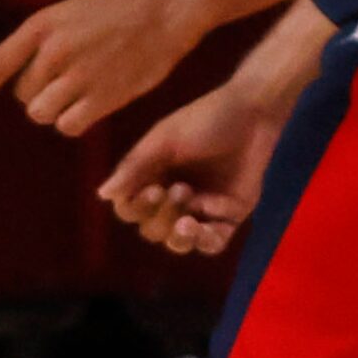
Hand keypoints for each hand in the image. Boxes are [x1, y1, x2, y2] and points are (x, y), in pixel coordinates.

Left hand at [0, 0, 213, 135]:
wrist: (168, 6)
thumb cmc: (121, 8)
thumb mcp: (71, 13)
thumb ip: (44, 44)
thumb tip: (26, 85)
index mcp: (42, 26)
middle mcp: (54, 52)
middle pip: (24, 96)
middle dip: (40, 92)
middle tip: (73, 74)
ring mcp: (77, 76)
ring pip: (42, 114)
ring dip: (58, 109)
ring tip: (85, 87)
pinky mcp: (102, 97)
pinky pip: (69, 126)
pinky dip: (75, 122)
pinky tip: (94, 104)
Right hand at [96, 85, 280, 257]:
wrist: (255, 113)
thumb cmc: (206, 119)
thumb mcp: (164, 139)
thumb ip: (134, 167)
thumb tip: (102, 195)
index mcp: (151, 179)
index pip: (130, 210)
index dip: (136, 209)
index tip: (153, 190)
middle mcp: (172, 199)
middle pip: (152, 230)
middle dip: (162, 217)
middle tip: (181, 189)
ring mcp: (201, 210)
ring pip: (179, 243)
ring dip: (179, 239)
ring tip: (188, 223)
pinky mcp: (229, 216)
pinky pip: (212, 244)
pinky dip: (207, 241)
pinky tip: (207, 226)